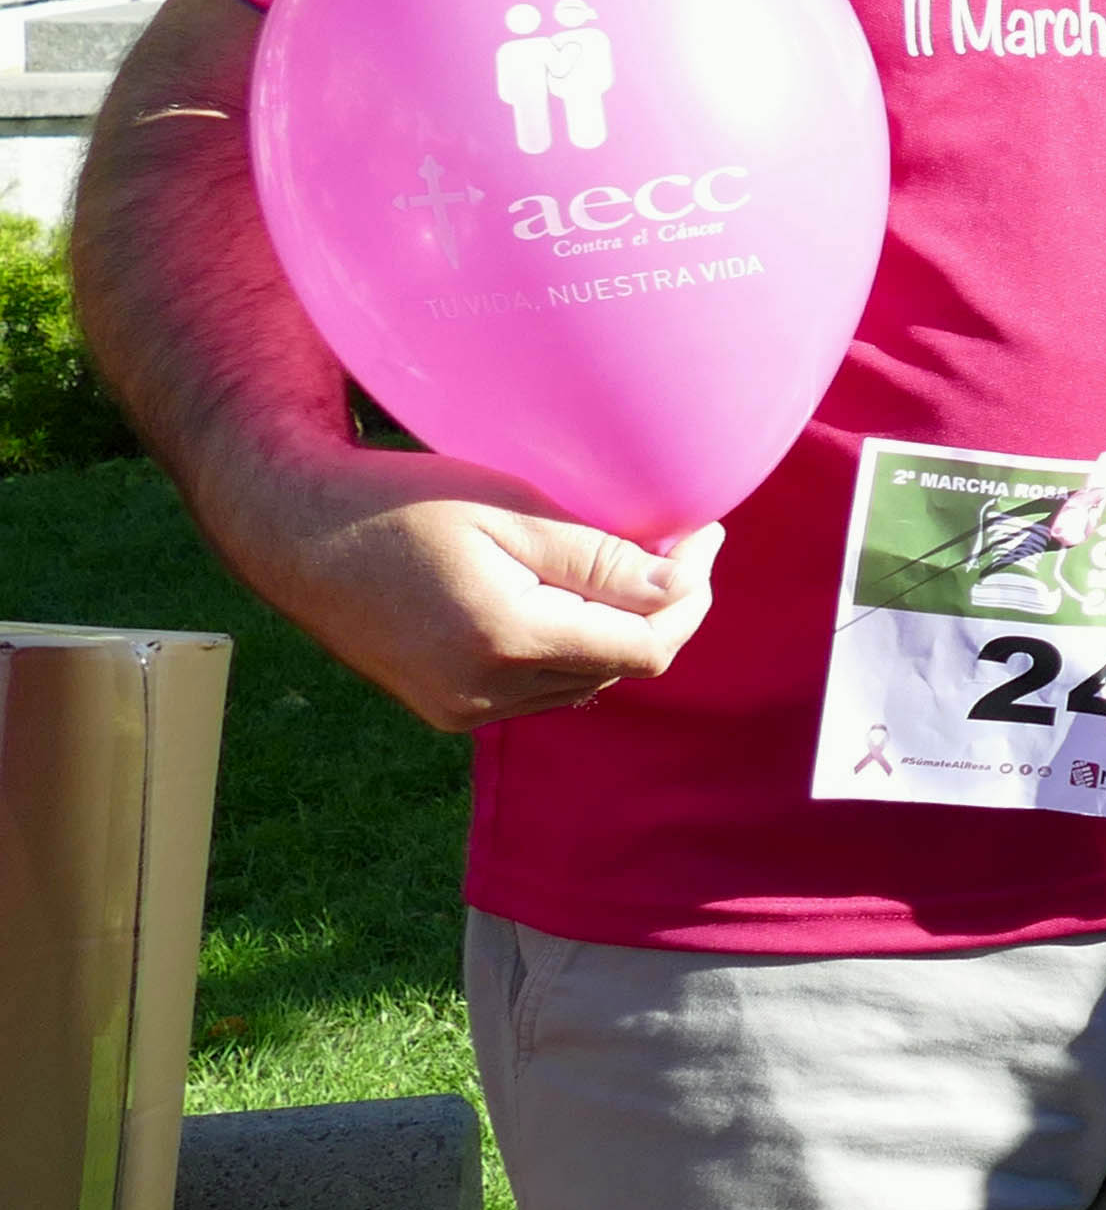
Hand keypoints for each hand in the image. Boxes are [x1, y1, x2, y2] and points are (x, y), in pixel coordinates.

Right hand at [244, 442, 717, 731]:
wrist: (294, 532)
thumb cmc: (398, 502)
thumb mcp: (508, 510)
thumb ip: (598, 558)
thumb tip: (677, 588)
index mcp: (506, 640)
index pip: (644, 645)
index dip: (689, 594)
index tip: (706, 536)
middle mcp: (485, 691)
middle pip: (620, 665)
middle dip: (662, 607)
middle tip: (679, 540)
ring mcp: (462, 707)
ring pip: (585, 680)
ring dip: (618, 629)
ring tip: (629, 562)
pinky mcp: (446, 707)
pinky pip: (540, 687)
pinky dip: (573, 647)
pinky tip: (572, 596)